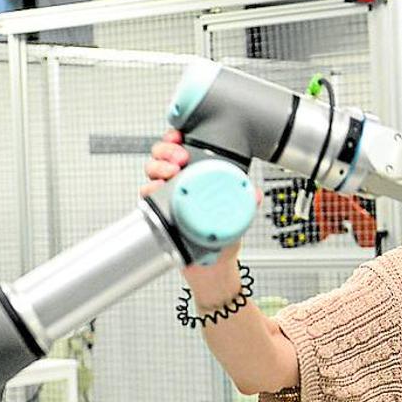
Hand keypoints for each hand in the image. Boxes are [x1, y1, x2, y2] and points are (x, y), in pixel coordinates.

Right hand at [139, 129, 243, 293]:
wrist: (212, 267)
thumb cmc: (222, 236)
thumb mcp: (239, 216)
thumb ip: (247, 202)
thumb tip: (255, 193)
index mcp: (197, 177)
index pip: (182, 150)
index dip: (176, 139)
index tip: (179, 135)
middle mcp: (179, 184)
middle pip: (162, 157)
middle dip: (166, 150)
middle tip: (179, 158)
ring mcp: (167, 198)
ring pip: (152, 173)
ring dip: (157, 167)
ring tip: (169, 172)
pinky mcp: (158, 213)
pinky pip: (146, 197)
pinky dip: (148, 190)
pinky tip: (155, 189)